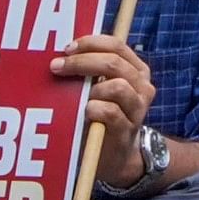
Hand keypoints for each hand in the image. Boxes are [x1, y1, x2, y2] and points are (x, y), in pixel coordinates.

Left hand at [54, 32, 157, 187]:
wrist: (114, 156)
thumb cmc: (100, 116)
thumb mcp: (98, 89)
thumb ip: (90, 70)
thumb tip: (61, 51)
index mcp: (135, 70)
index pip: (116, 45)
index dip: (90, 43)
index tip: (66, 49)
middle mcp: (142, 86)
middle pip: (114, 63)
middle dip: (82, 62)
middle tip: (57, 67)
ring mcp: (138, 109)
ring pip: (118, 86)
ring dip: (91, 89)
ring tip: (79, 98)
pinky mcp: (128, 129)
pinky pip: (110, 112)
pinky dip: (93, 109)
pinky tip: (85, 112)